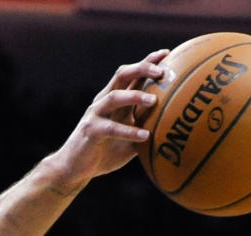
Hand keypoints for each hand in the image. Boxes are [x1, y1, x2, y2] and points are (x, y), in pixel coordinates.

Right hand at [53, 50, 169, 183]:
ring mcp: (96, 113)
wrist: (76, 167)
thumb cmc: (105, 153)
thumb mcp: (130, 141)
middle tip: (162, 72)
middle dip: (142, 69)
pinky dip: (128, 131)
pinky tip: (145, 136)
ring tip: (154, 101)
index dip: (148, 61)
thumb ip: (146, 131)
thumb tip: (174, 134)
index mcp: (115, 99)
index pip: (132, 74)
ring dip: (135, 96)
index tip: (167, 54)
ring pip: (115, 96)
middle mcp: (105, 100)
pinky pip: (111, 128)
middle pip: (122, 75)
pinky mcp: (90, 130)